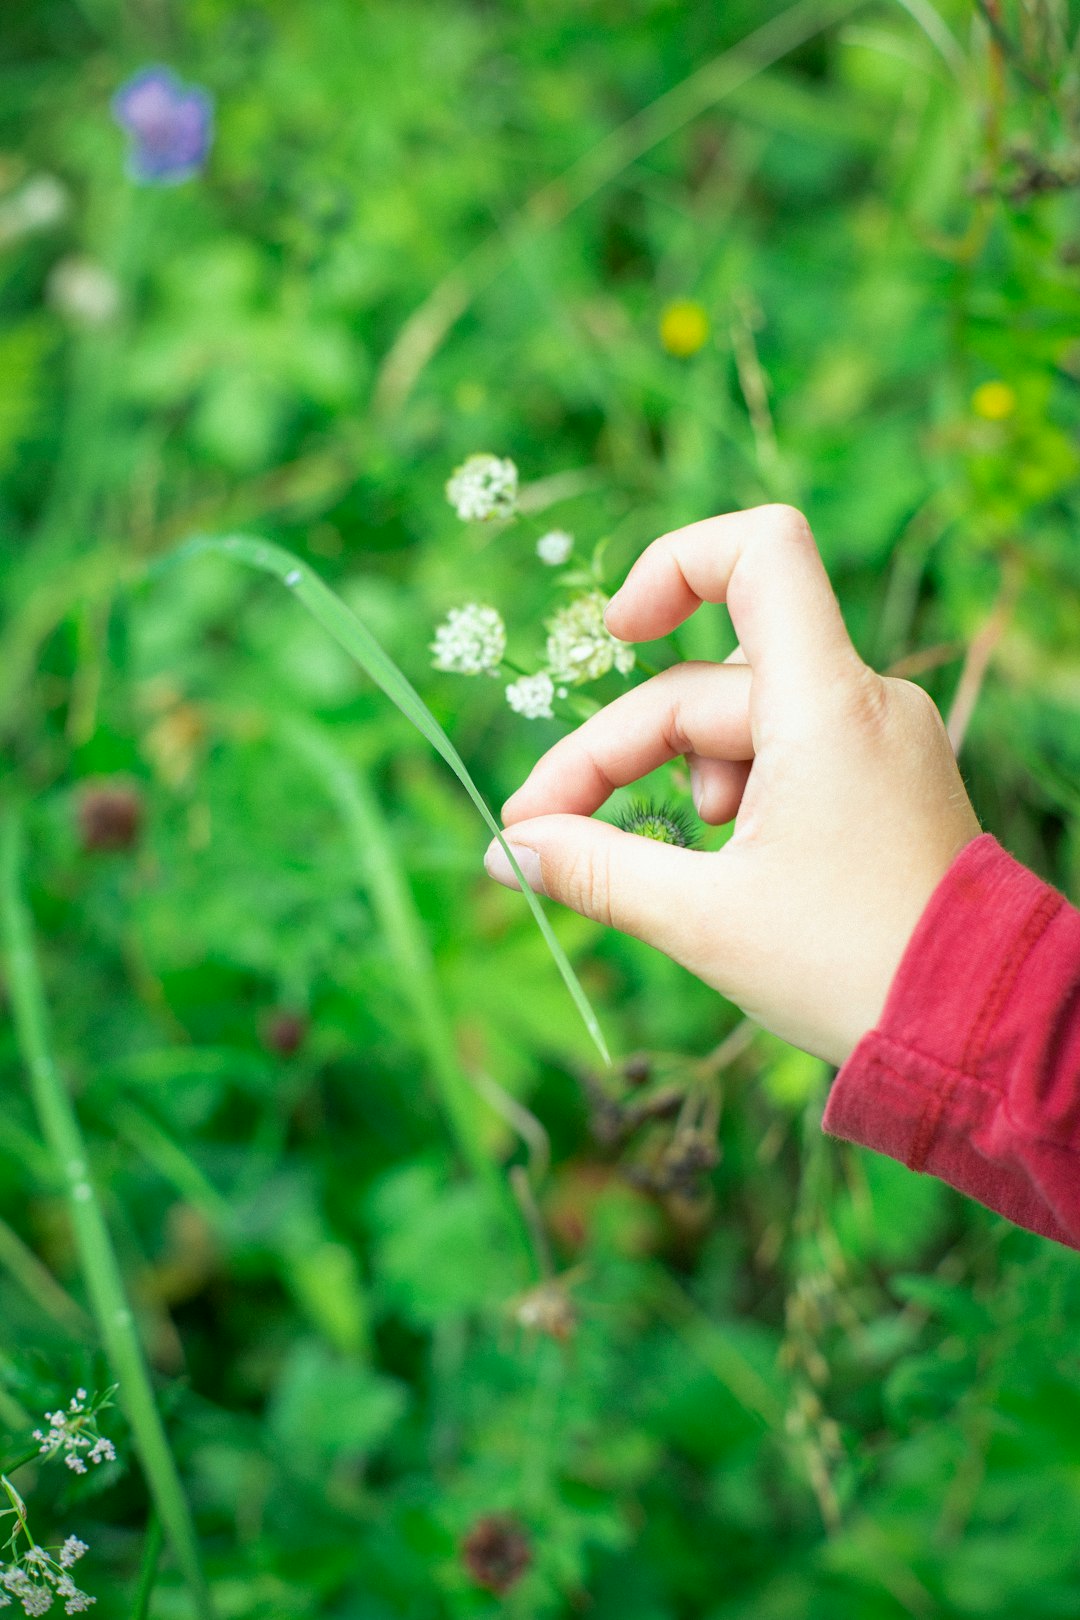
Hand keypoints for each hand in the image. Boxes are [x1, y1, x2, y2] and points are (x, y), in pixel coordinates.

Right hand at [484, 505, 982, 1066]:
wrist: (976, 1031)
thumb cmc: (850, 971)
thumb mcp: (702, 920)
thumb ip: (593, 869)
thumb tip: (508, 852)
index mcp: (827, 706)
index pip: (759, 552)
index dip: (672, 566)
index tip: (615, 635)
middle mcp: (864, 701)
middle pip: (707, 683)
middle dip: (617, 754)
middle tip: (546, 835)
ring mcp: (882, 738)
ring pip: (742, 721)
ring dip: (679, 778)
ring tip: (678, 863)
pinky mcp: (888, 777)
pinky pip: (788, 751)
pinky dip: (734, 790)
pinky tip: (727, 862)